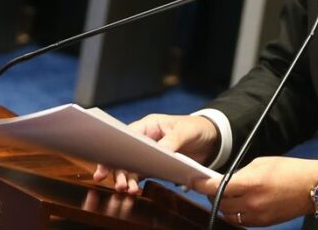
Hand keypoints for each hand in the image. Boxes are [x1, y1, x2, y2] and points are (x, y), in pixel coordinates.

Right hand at [92, 113, 219, 195]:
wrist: (210, 139)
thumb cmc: (195, 128)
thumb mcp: (184, 132)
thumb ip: (172, 141)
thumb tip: (160, 152)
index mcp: (148, 126)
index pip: (125, 137)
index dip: (114, 149)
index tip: (106, 163)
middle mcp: (144, 140)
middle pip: (124, 154)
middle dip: (119, 169)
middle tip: (120, 184)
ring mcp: (148, 153)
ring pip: (130, 166)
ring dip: (127, 179)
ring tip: (128, 190)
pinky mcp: (154, 165)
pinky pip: (141, 174)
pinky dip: (136, 182)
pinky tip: (135, 190)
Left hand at [192, 156, 317, 226]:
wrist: (312, 187)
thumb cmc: (289, 170)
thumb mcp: (261, 163)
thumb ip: (241, 173)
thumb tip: (225, 181)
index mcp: (250, 183)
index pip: (217, 187)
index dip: (201, 185)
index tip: (192, 180)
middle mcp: (252, 202)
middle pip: (219, 202)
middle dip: (211, 194)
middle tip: (209, 185)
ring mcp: (257, 215)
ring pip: (228, 214)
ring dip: (222, 205)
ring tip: (223, 194)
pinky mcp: (263, 223)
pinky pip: (240, 221)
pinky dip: (234, 213)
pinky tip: (237, 203)